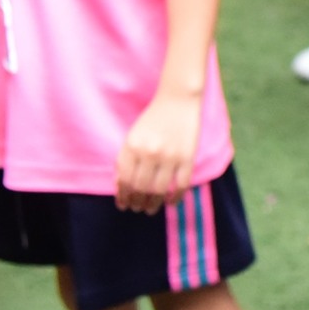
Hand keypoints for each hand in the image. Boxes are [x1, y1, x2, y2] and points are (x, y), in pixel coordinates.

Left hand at [117, 90, 199, 211]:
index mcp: (133, 146)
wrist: (178, 100)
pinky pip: (181, 185)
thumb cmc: (153, 119)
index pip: (125, 180)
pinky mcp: (188, 158)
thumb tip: (120, 187)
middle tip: (138, 208)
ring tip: (151, 209)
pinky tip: (170, 202)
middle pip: (141, 188)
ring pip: (159, 191)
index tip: (124, 204)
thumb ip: (125, 159)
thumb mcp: (133, 136)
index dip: (123, 196)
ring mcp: (170, 156)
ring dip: (153, 204)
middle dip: (137, 202)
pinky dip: (175, 198)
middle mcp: (150, 152)